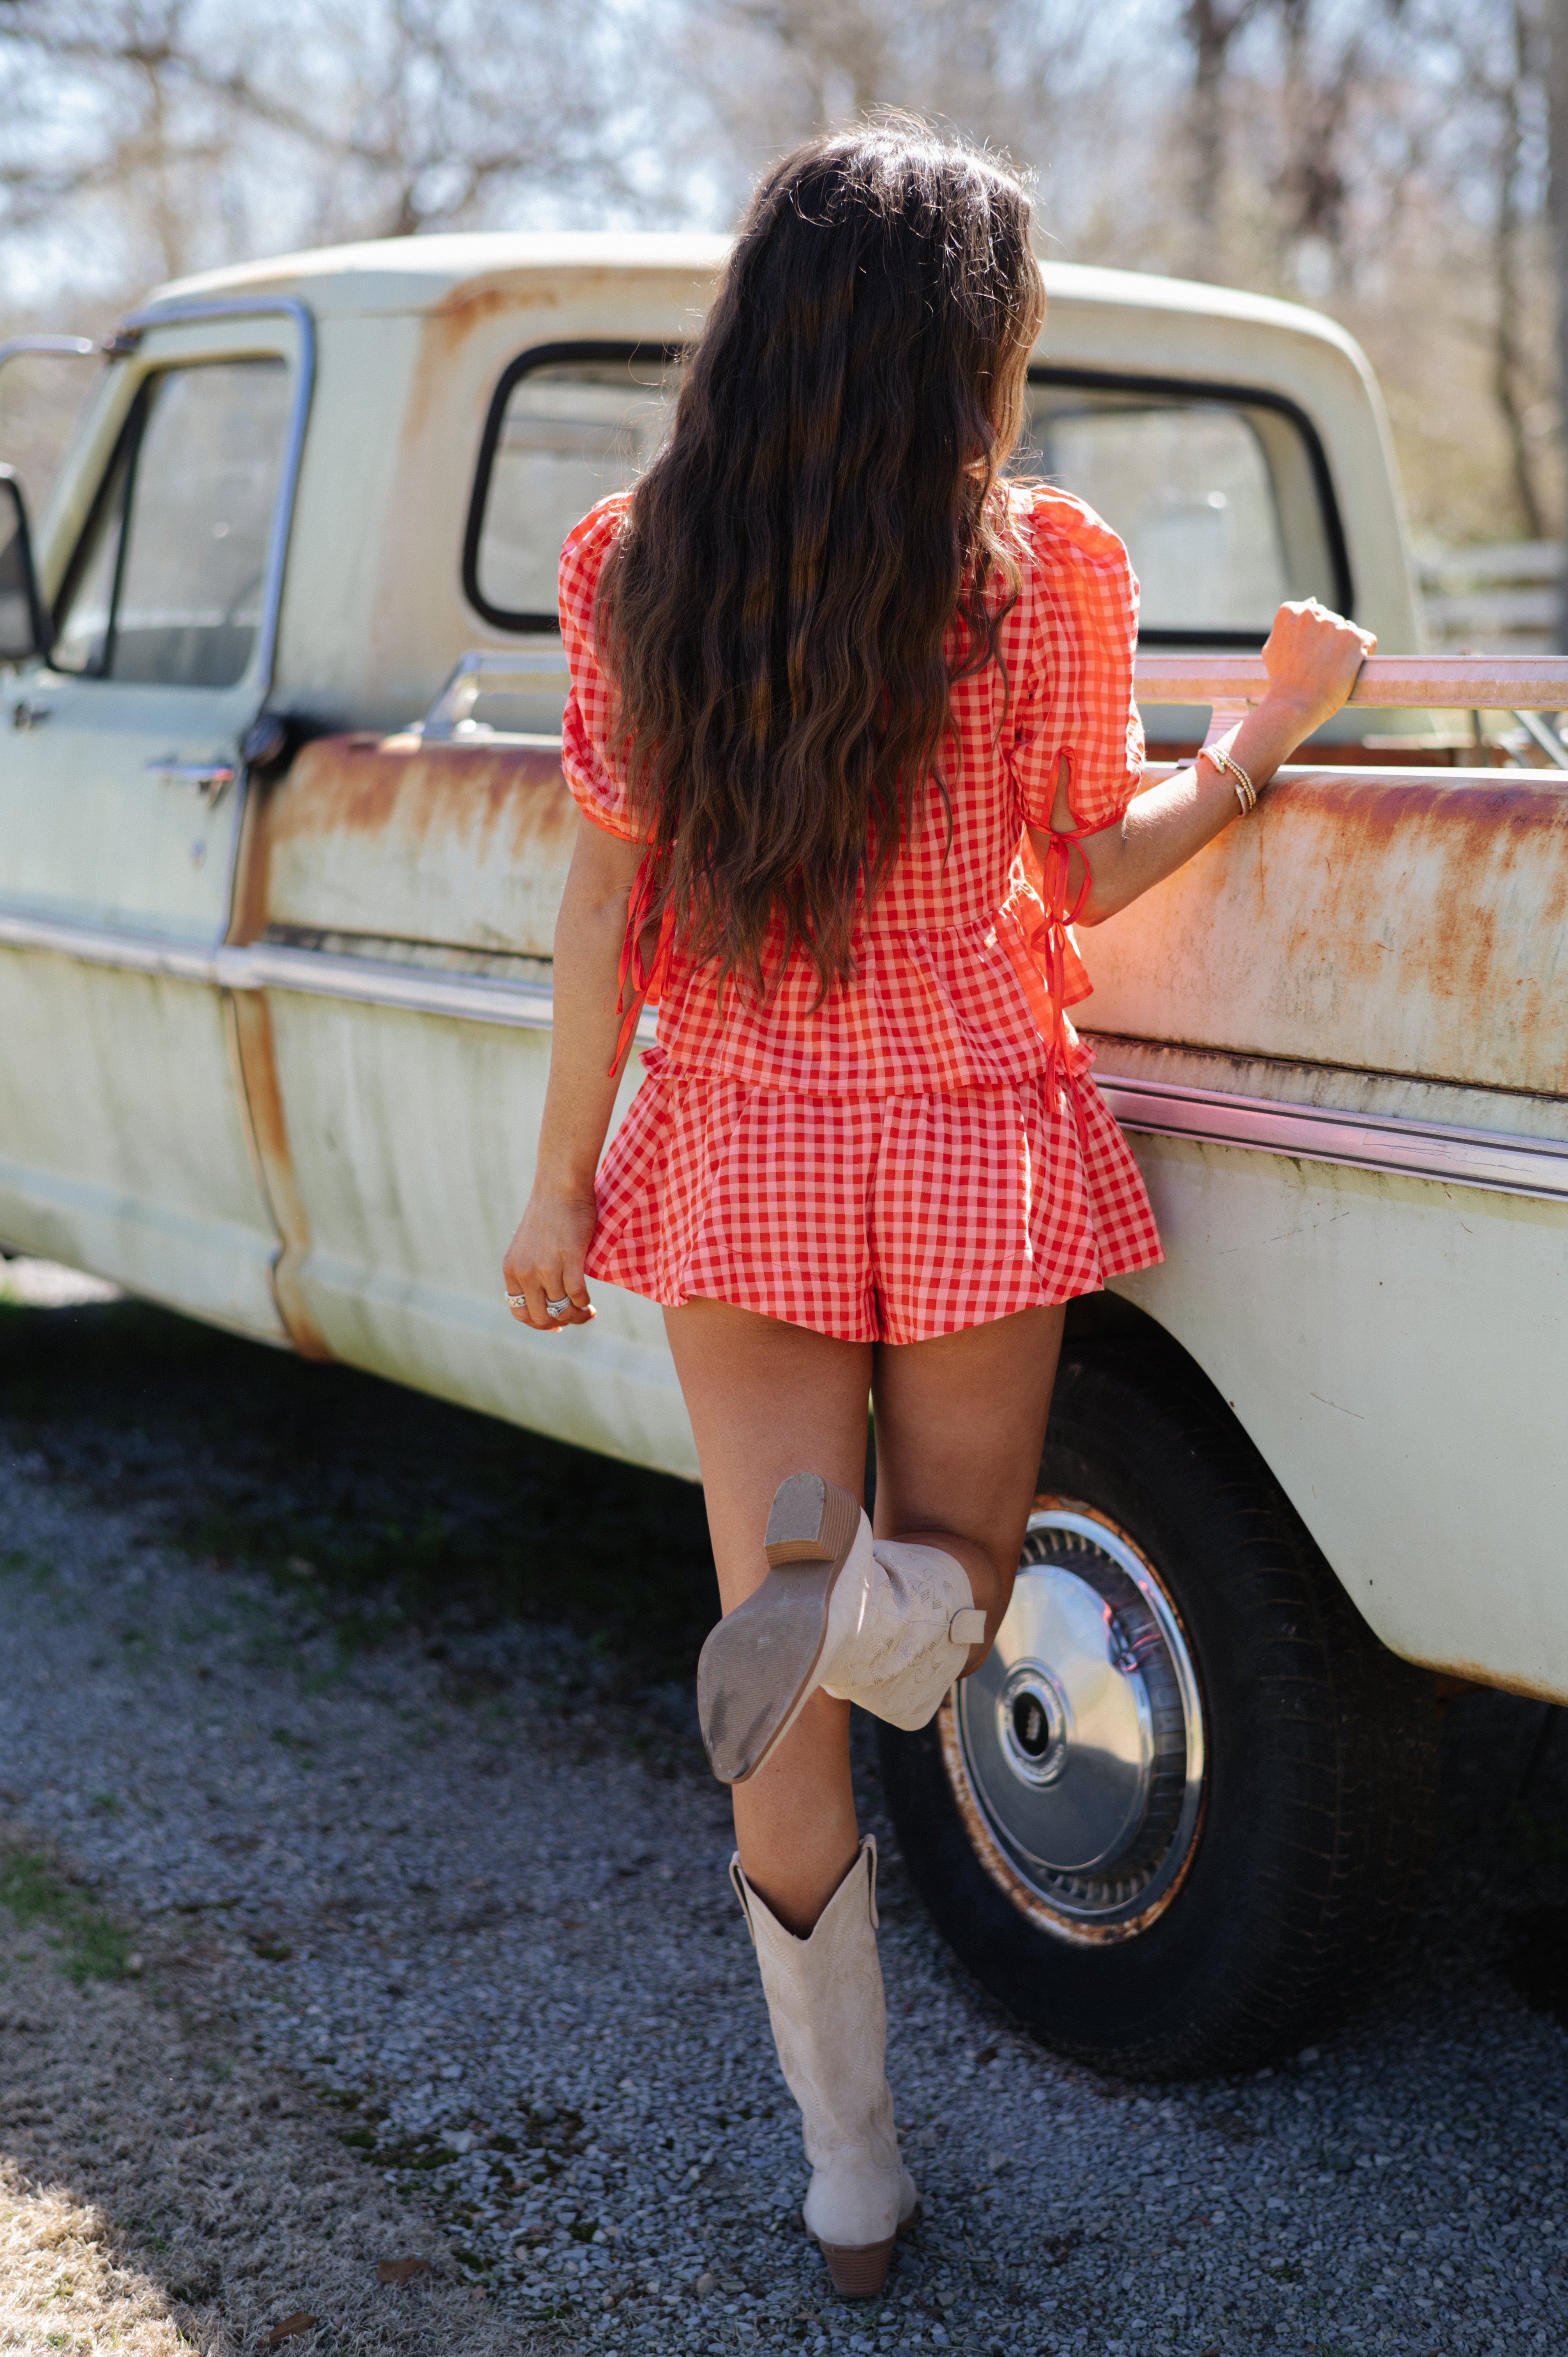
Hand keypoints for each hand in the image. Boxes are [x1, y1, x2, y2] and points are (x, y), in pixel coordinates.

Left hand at [503, 1182, 596, 1332]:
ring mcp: (545, 1266)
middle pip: (540, 1317)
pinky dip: (584, 1304)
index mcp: (511, 1269)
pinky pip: (576, 1296)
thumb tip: (546, 1297)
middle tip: (575, 1316)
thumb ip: (531, 1270)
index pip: (518, 1312)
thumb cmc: (549, 1214)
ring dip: (576, 1316)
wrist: (560, 1186)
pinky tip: (589, 1302)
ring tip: (587, 1311)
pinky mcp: (568, 1259)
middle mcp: (524, 1271)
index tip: (555, 1325)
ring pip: (560, 1309)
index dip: (537, 1324)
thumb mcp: (528, 1246)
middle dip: (560, 1323)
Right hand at [1260, 598, 1375, 738]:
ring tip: (1331, 669)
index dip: (1312, 636)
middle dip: (1329, 640)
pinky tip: (1348, 668)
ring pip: (1348, 631)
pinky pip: (1367, 640)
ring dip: (1344, 648)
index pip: (1312, 614)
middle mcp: (1313, 612)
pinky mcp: (1355, 638)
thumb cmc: (1282, 682)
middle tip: (1319, 665)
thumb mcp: (1273, 648)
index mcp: (1291, 611)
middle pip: (1331, 621)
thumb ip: (1287, 626)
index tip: (1306, 654)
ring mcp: (1336, 624)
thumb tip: (1310, 603)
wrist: (1295, 704)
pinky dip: (1363, 654)